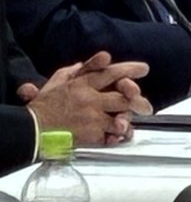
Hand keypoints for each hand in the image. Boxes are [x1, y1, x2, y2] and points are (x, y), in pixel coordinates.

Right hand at [19, 52, 151, 146]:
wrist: (32, 130)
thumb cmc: (43, 107)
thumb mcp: (57, 82)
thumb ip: (76, 71)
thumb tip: (90, 64)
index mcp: (82, 84)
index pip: (111, 73)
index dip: (129, 70)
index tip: (143, 69)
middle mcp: (91, 99)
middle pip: (123, 97)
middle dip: (137, 100)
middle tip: (147, 106)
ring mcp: (93, 118)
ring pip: (121, 116)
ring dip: (128, 120)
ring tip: (130, 124)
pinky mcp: (92, 135)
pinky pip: (112, 136)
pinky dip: (117, 136)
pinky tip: (119, 136)